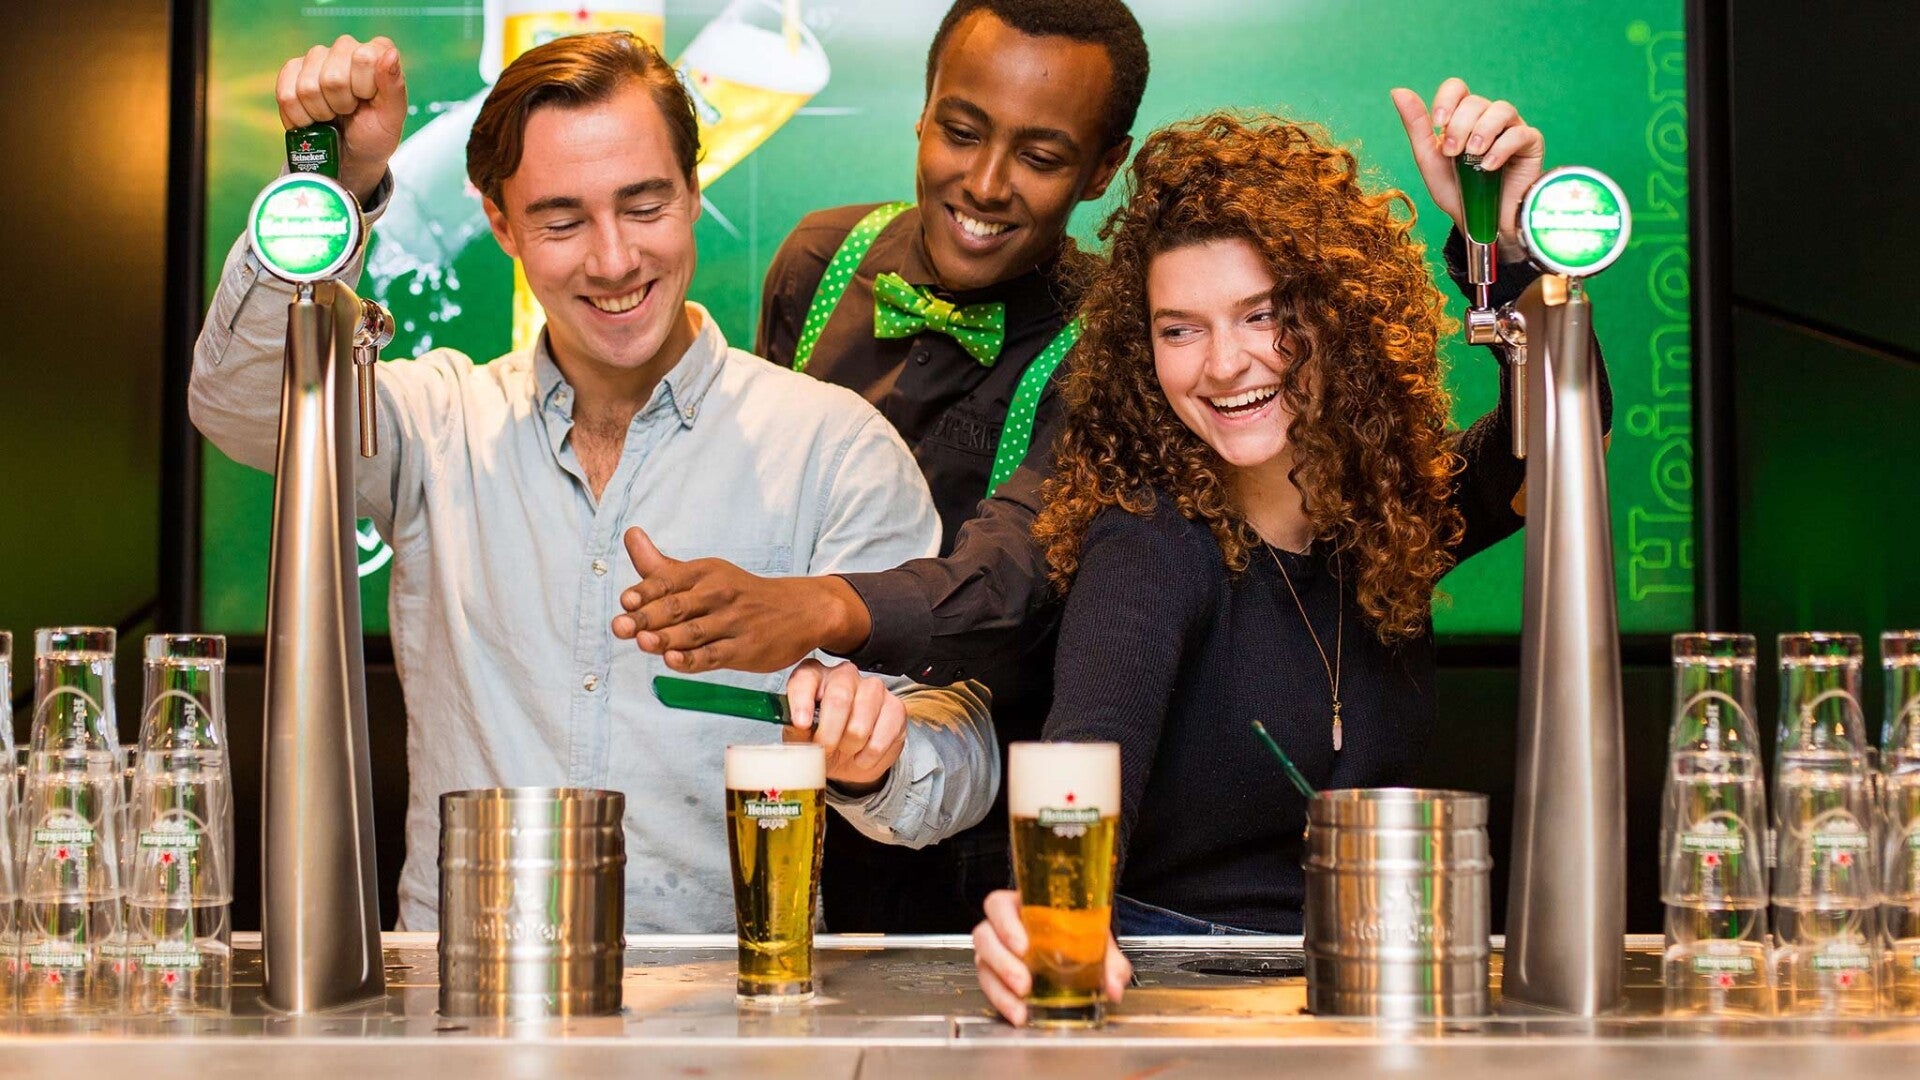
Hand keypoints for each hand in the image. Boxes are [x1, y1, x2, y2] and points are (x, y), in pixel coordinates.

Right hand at [276, 35, 407, 204]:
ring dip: (321, 113)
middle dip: (341, 105)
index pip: (363, 58)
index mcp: (376, 51)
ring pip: (307, 88)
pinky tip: (314, 119)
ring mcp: (316, 57)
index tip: (369, 100)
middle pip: (332, 78)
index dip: (364, 90)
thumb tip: (390, 54)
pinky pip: (286, 95)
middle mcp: (345, 47)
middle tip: (350, 112)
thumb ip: (394, 85)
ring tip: (333, 115)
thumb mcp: (392, 116)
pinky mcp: (292, 70)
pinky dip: (300, 118)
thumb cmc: (375, 133)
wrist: (350, 155)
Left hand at [611, 526, 873, 673]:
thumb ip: (660, 565)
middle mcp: (718, 594)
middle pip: (677, 606)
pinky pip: (715, 655)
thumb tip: (629, 534)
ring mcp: (732, 623)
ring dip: (667, 638)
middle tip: (621, 626)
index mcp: (705, 572)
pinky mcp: (744, 649)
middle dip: (647, 617)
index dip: (645, 592)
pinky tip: (674, 661)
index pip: (669, 580)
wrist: (800, 610)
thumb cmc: (739, 594)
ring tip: (643, 642)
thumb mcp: (704, 574)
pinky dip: (693, 659)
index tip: (625, 601)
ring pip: (694, 632)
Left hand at [783, 659, 904, 792]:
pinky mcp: (895, 707)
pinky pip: (884, 734)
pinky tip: (862, 756)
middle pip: (839, 698)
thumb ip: (797, 733)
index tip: (801, 724)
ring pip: (861, 720)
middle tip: (825, 751)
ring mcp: (873, 688)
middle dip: (829, 733)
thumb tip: (798, 728)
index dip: (802, 701)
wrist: (849, 759)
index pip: (806, 678)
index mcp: (815, 676)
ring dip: (851, 745)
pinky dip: (870, 754)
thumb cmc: (821, 741)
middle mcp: (844, 675)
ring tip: (846, 752)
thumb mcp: (801, 740)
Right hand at [971, 889, 1130, 1025]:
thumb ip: (1109, 961)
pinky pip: (988, 987)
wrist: (1078, 951)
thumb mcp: (1095, 941)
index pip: (998, 905)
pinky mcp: (995, 976)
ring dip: (999, 985)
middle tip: (1024, 982)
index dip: (1005, 923)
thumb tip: (1113, 987)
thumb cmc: (1078, 936)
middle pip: (984, 936)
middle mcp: (1002, 928)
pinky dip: (1002, 1002)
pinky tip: (1018, 1013)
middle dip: (1002, 961)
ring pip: (982, 963)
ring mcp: (996, 952)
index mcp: (1023, 907)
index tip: (1022, 945)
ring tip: (1021, 1001)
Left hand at [1390, 78, 1543, 259]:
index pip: (1457, 88)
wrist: (1480, 222)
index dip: (1447, 99)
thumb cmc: (1456, 191)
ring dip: (1482, 130)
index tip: (1438, 122)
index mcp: (1462, 118)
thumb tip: (1398, 91)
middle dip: (1460, 126)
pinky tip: (1489, 167)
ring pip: (1502, 109)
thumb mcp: (1430, 161)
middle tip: (1452, 152)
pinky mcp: (1531, 144)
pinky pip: (1520, 133)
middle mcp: (1488, 118)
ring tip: (1473, 155)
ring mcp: (1511, 129)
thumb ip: (1416, 127)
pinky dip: (1502, 147)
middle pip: (1476, 102)